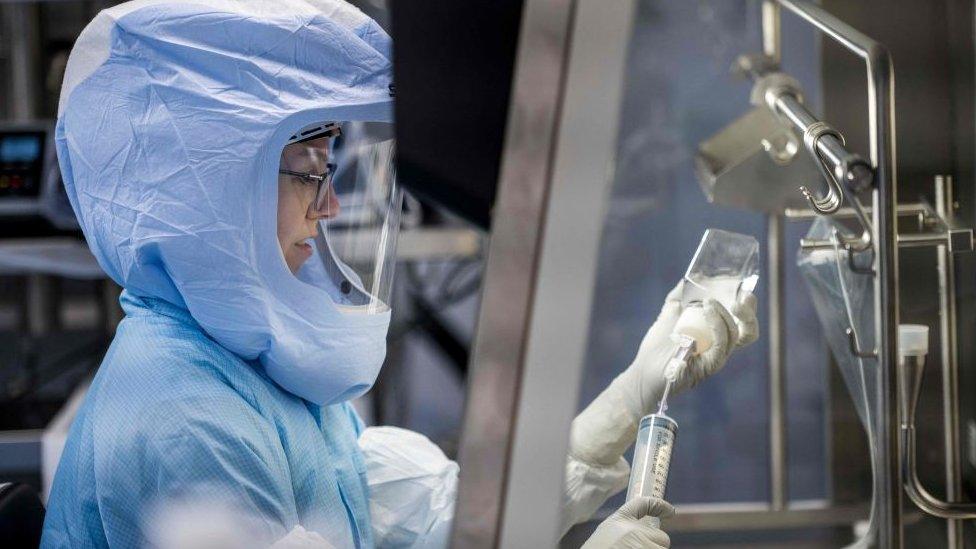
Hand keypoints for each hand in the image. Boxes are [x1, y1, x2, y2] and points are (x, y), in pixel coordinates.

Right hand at [581, 497, 673, 548]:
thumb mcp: (605, 536)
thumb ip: (624, 531)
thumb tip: (644, 535)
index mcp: (620, 520)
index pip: (643, 503)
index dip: (659, 505)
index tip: (669, 511)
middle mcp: (634, 530)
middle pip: (663, 537)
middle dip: (656, 546)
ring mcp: (643, 545)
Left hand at [622, 282, 758, 414]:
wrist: (643, 370)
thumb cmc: (657, 346)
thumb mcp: (669, 315)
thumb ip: (678, 297)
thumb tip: (686, 279)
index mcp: (716, 335)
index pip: (743, 323)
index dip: (748, 308)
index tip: (744, 291)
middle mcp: (721, 348)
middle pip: (749, 332)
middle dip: (749, 312)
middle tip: (742, 297)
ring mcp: (716, 357)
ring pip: (735, 334)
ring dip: (724, 313)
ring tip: (708, 302)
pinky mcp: (708, 365)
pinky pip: (722, 344)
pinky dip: (718, 325)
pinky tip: (706, 312)